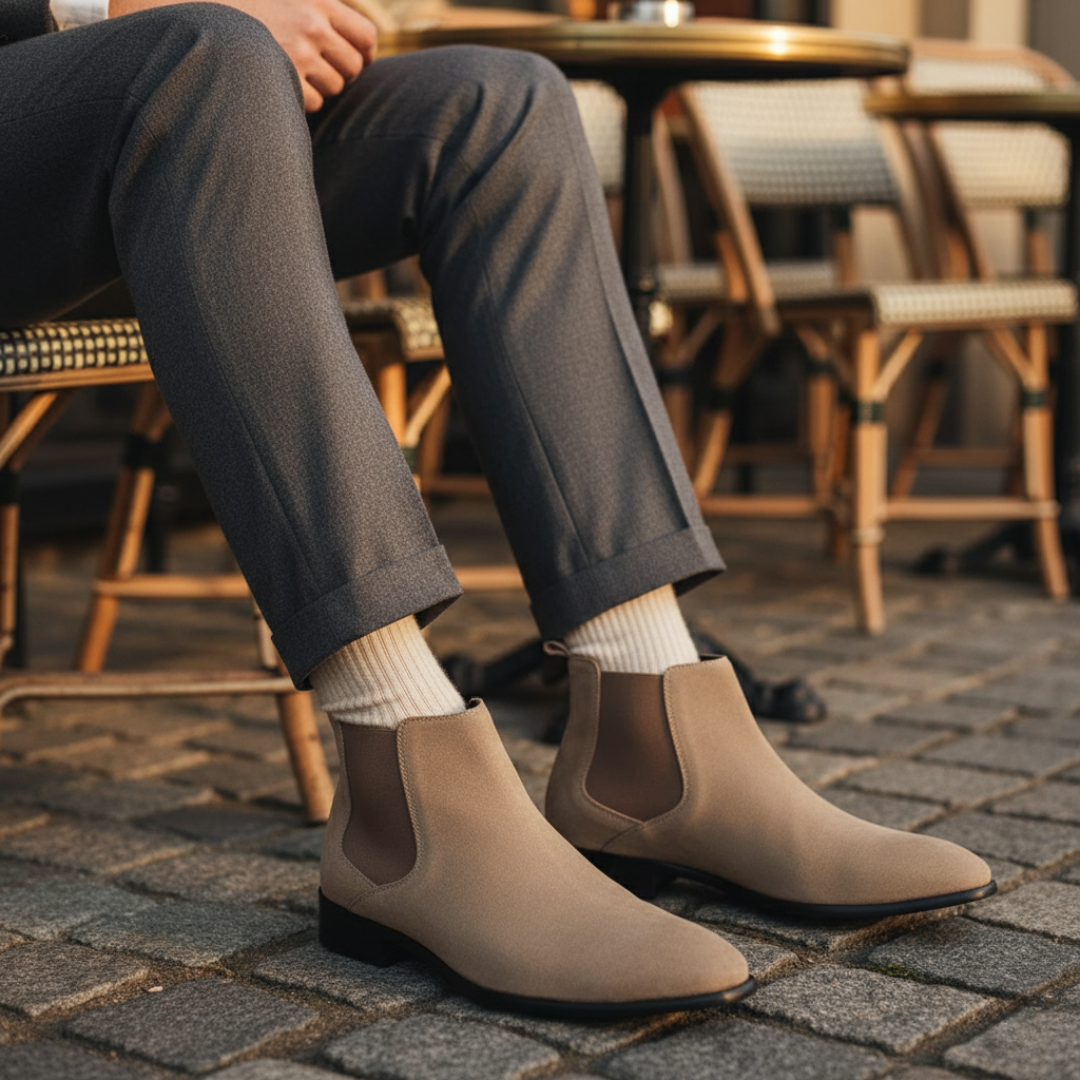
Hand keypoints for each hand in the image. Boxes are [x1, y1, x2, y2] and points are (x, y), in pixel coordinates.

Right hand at [108, 0, 378, 112]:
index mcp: (318, 1)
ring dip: (320, 87)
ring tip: (293, 73)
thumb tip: (353, 42)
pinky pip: (312, 102)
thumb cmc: (241, 5)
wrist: (197, 11)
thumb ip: (313, 9)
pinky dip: (301, 100)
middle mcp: (313, 25)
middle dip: (342, 73)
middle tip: (324, 72)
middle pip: (353, 66)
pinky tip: (280, 83)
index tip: (361, 60)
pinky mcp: (286, 79)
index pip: (364, 34)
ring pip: (333, 87)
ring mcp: (301, 54)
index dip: (365, 53)